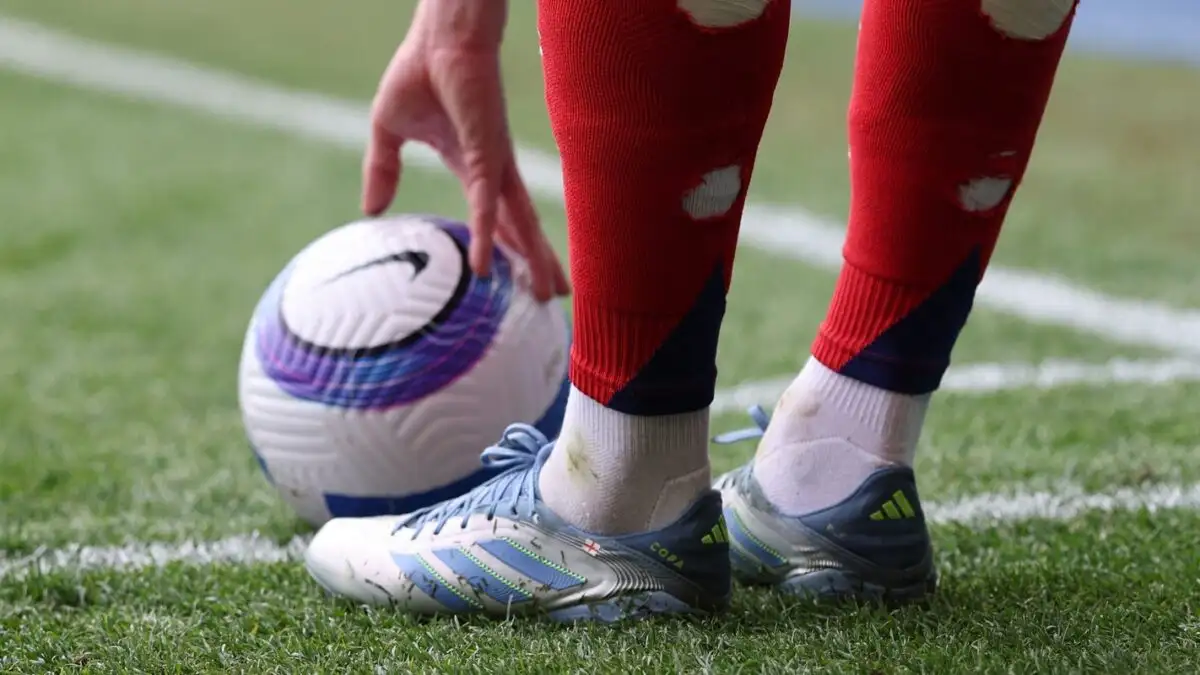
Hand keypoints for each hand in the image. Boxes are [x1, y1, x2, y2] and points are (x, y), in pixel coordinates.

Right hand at [362, 0, 568, 300]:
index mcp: (471, 164)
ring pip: (517, 223)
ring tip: (549, 298)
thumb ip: (382, 170)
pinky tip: (484, 267)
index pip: (492, 215)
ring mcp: (492, 165)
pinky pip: (484, 206)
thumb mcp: (388, 131)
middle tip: (553, 301)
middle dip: (536, 263)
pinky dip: (484, 237)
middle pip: (518, 226)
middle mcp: (491, 170)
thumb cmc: (419, 73)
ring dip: (532, 261)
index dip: (502, 245)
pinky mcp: (485, 155)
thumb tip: (370, 211)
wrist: (437, 38)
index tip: (514, 276)